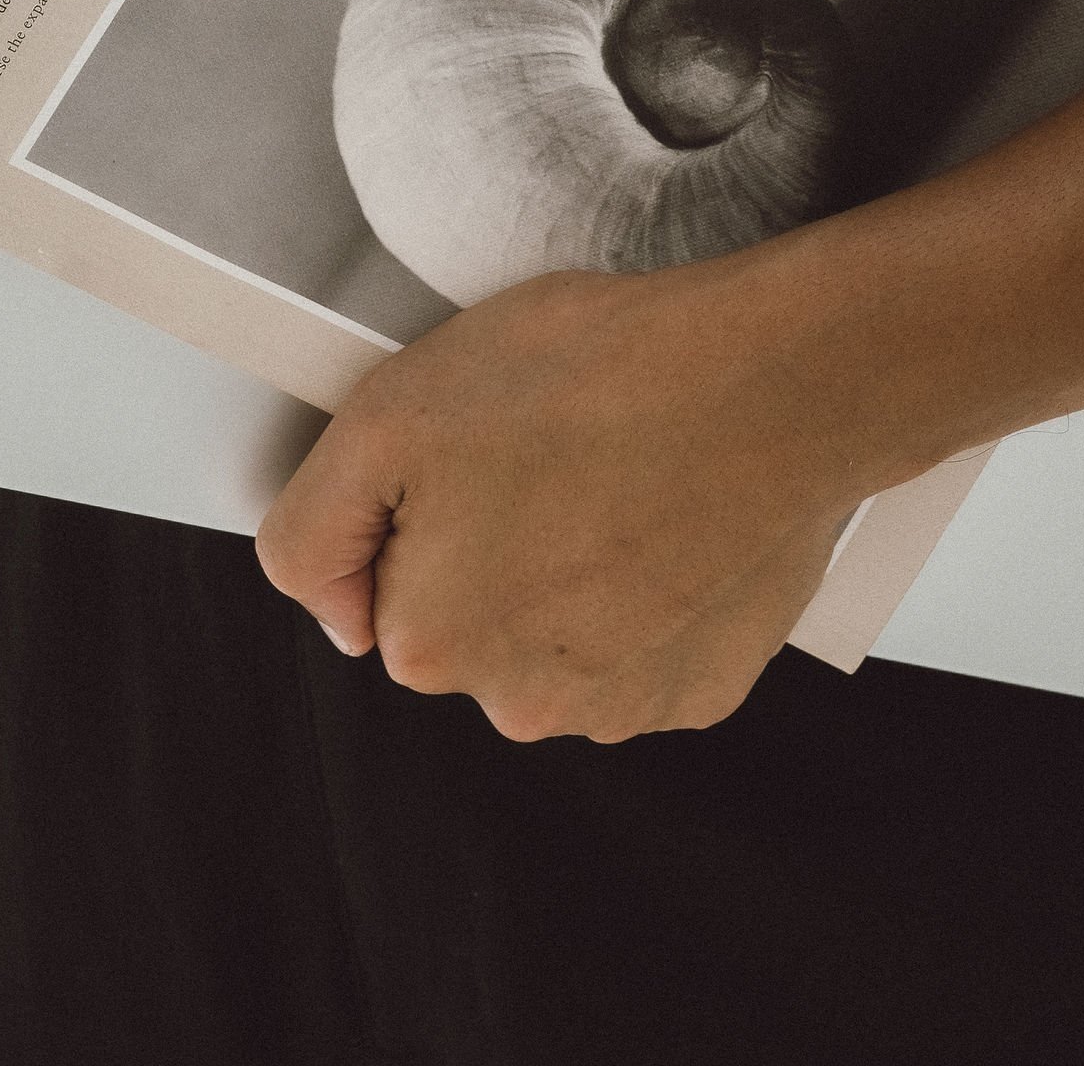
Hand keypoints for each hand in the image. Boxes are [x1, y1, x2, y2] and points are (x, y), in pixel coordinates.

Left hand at [256, 256, 860, 742]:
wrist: (771, 384)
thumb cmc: (595, 378)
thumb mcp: (389, 409)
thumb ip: (312, 524)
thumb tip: (326, 603)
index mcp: (431, 642)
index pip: (378, 582)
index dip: (421, 499)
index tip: (475, 447)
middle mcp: (521, 704)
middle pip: (469, 617)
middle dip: (493, 541)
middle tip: (548, 449)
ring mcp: (620, 705)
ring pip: (555, 634)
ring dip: (572, 567)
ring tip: (616, 473)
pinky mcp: (701, 689)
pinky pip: (644, 641)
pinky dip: (650, 587)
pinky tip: (668, 516)